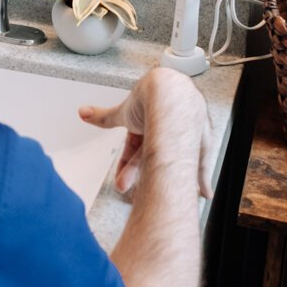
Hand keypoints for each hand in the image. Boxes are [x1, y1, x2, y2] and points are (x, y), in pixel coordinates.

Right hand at [79, 69, 213, 197]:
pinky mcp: (199, 143)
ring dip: (165, 178)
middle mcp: (167, 128)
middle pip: (153, 156)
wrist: (169, 92)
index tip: (121, 182)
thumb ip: (103, 117)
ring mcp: (183, 135)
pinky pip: (200, 164)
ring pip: (173, 161)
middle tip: (130, 190)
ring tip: (159, 194)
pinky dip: (202, 178)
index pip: (137, 148)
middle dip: (140, 174)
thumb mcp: (122, 113)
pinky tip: (204, 191)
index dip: (127, 165)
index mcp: (149, 121)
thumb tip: (82, 112)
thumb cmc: (151, 98)